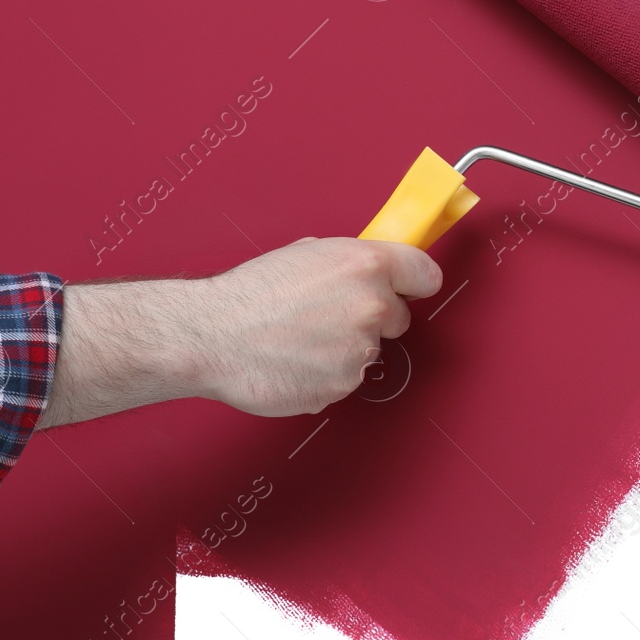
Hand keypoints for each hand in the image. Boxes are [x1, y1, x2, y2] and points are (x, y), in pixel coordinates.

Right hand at [38, 238, 442, 428]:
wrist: (213, 336)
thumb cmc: (250, 294)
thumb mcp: (306, 254)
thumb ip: (349, 263)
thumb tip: (368, 271)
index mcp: (366, 265)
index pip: (426, 274)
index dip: (416, 281)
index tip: (413, 287)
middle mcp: (371, 305)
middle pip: (397, 316)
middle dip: (373, 317)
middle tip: (330, 315)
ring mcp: (360, 349)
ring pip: (368, 350)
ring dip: (345, 347)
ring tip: (300, 338)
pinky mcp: (344, 384)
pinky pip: (346, 377)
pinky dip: (326, 373)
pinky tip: (296, 360)